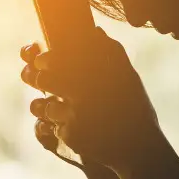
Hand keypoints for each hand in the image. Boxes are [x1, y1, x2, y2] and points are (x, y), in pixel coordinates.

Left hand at [20, 27, 161, 171]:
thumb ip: (110, 52)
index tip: (41, 61)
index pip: (54, 58)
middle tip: (40, 80)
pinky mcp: (72, 135)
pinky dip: (64, 130)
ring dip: (54, 110)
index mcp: (98, 70)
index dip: (43, 60)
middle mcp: (86, 88)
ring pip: (48, 106)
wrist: (140, 148)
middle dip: (38, 80)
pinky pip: (55, 129)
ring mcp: (78, 113)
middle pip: (43, 80)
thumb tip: (94, 30)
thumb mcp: (128, 77)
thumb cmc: (134, 109)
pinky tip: (83, 131)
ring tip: (71, 112)